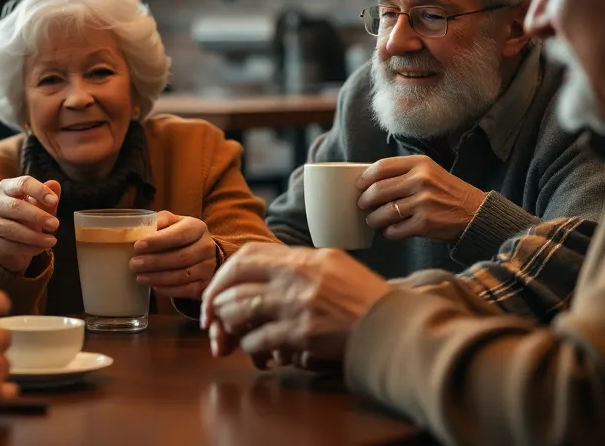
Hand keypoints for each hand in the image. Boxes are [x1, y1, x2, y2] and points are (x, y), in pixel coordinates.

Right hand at [0, 176, 60, 273]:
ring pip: (13, 230)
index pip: (23, 184)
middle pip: (16, 206)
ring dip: (35, 236)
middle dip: (38, 216)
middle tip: (55, 224)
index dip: (39, 191)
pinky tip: (42, 248)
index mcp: (6, 187)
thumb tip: (54, 184)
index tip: (54, 201)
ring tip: (52, 240)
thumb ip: (47, 197)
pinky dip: (30, 248)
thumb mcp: (39, 206)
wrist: (10, 241)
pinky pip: (12, 246)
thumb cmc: (26, 217)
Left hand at [131, 211, 217, 300]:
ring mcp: (208, 267)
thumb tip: (139, 227)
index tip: (138, 246)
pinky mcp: (206, 284)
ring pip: (183, 275)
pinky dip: (169, 290)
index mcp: (197, 228)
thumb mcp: (172, 223)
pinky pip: (187, 290)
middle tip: (134, 264)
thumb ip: (159, 222)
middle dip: (155, 262)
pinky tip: (154, 287)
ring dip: (158, 277)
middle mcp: (207, 247)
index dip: (158, 241)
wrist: (201, 253)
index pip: (179, 234)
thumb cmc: (180, 235)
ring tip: (139, 277)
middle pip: (181, 257)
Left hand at [200, 243, 389, 365]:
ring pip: (240, 307)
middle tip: (210, 316)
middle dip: (215, 298)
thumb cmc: (366, 302)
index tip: (218, 290)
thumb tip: (260, 278)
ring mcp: (299, 303)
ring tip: (229, 333)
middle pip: (236, 277)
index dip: (225, 274)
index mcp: (306, 257)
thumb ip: (299, 268)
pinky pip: (258, 338)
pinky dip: (251, 347)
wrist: (394, 329)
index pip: (248, 254)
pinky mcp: (302, 333)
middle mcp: (299, 274)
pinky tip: (256, 351)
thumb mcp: (335, 268)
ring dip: (229, 323)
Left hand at [356, 156, 485, 242]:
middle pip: (378, 190)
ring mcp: (424, 203)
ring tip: (374, 220)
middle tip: (363, 205)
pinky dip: (389, 232)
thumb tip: (368, 183)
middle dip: (365, 200)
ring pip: (383, 212)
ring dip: (374, 219)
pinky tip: (391, 230)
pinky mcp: (425, 224)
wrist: (476, 213)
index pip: (381, 167)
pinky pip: (395, 230)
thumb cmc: (446, 192)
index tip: (360, 186)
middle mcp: (421, 180)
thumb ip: (403, 173)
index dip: (365, 178)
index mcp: (420, 164)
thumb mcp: (429, 172)